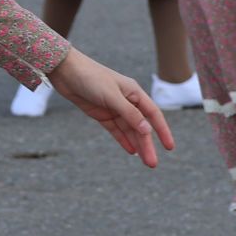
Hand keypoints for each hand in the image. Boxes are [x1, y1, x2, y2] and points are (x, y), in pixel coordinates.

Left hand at [44, 48, 174, 168]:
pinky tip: (131, 151)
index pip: (153, 114)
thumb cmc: (91, 77)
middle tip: (153, 164)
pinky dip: (123, 140)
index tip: (169, 147)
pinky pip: (116, 130)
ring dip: (138, 145)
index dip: (162, 131)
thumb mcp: (112, 96)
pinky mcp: (102, 114)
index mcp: (134, 92)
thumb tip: (147, 130)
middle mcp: (127, 101)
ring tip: (146, 162)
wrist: (66, 71)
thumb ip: (129, 113)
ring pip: (129, 131)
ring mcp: (114, 108)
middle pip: (141, 127)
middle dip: (148, 144)